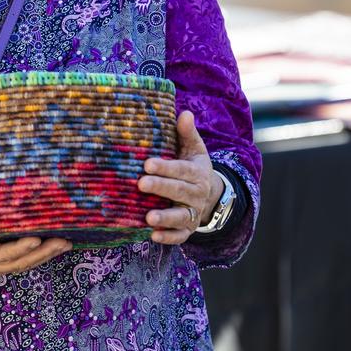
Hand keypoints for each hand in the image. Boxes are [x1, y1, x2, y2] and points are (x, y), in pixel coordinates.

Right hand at [0, 199, 71, 275]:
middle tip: (63, 241)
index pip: (0, 254)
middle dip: (42, 253)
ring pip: (24, 264)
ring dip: (46, 255)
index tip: (35, 238)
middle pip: (20, 262)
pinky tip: (54, 247)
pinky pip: (22, 262)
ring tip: (66, 243)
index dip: (18, 248)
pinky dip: (39, 256)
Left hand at [139, 110, 223, 244]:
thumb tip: (183, 112)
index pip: (181, 169)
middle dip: (161, 187)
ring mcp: (192, 213)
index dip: (166, 167)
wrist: (209, 194)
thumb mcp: (193, 148)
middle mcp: (196, 194)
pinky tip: (153, 236)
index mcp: (197, 172)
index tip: (147, 164)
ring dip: (165, 217)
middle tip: (141, 184)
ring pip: (180, 216)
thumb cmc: (192, 166)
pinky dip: (168, 237)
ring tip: (148, 217)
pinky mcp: (187, 229)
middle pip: (179, 191)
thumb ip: (186, 132)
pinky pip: (179, 235)